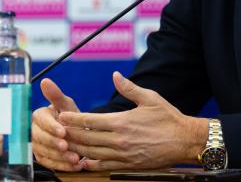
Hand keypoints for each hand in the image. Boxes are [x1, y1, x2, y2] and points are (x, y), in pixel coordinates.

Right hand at [32, 78, 84, 171]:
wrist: (77, 133)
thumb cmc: (70, 117)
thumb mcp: (67, 105)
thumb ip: (56, 95)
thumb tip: (45, 81)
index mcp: (39, 115)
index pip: (41, 121)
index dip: (51, 127)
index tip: (63, 131)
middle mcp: (34, 131)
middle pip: (39, 139)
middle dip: (54, 144)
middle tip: (67, 147)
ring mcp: (37, 145)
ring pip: (44, 153)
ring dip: (60, 157)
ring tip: (75, 158)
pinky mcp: (43, 158)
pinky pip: (50, 164)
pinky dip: (62, 166)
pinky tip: (75, 165)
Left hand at [58, 71, 207, 170]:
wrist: (185, 141)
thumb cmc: (168, 117)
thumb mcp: (150, 98)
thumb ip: (129, 88)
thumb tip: (115, 75)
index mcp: (122, 121)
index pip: (90, 120)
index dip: (74, 119)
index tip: (61, 115)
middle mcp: (120, 140)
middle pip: (86, 138)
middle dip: (70, 134)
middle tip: (56, 130)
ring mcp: (123, 155)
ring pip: (92, 153)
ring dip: (76, 149)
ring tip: (64, 144)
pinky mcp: (128, 165)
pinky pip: (104, 166)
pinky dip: (91, 164)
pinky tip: (83, 160)